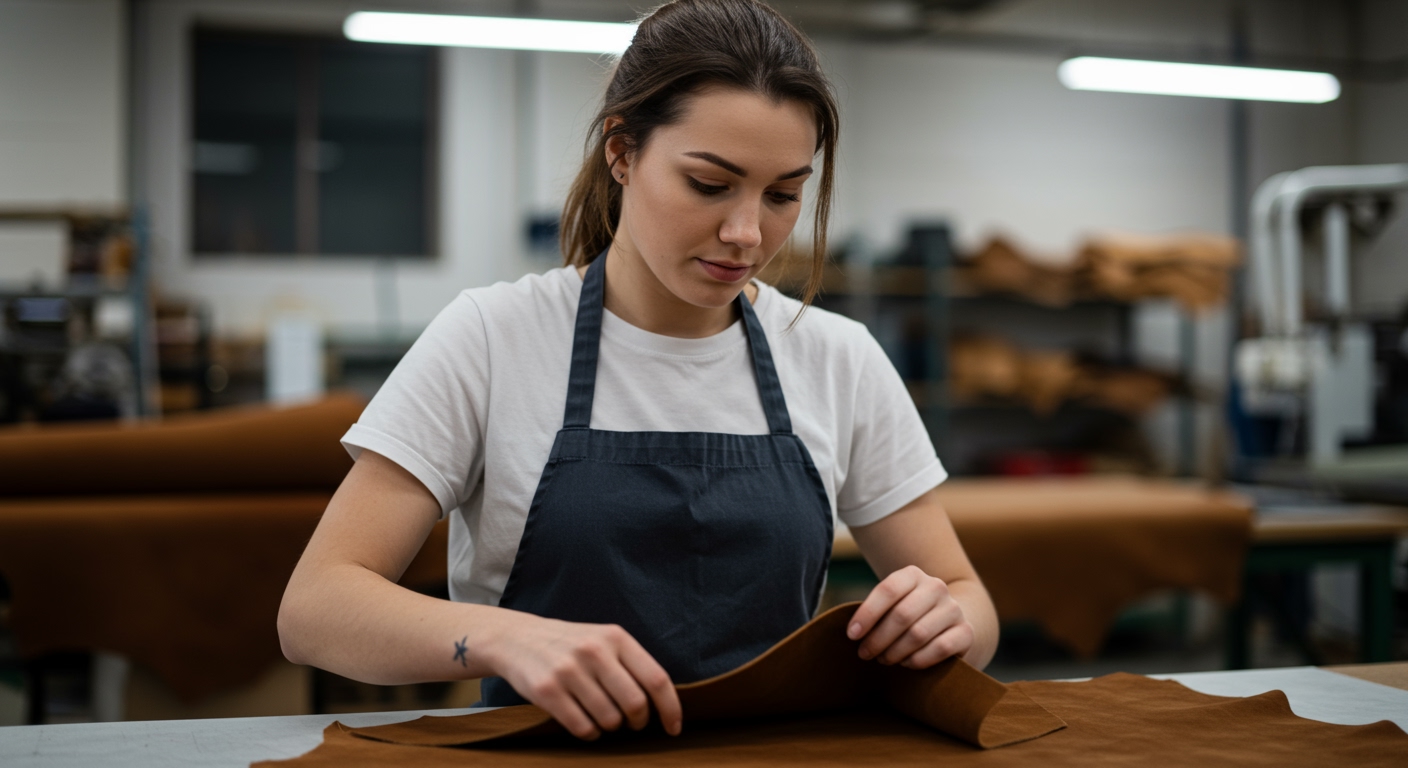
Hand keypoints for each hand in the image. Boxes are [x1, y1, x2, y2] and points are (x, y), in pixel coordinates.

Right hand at [488, 613, 681, 740]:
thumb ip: (631, 664)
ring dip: (610, 727)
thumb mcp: (603, 640)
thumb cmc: (571, 645)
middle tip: (632, 723)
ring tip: (602, 717)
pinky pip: (583, 728)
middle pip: (635, 704)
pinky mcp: (547, 691)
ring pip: (609, 720)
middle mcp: (594, 652)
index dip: (670, 708)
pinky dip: (590, 733)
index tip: (674, 727)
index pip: (656, 678)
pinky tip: (586, 724)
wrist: (518, 638)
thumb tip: (664, 703)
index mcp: (615, 637)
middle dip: (638, 722)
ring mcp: (569, 671)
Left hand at [846, 565, 973, 668]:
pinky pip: (939, 648)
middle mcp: (936, 587)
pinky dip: (918, 660)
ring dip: (895, 652)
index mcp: (913, 575)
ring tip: (884, 660)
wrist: (951, 623)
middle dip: (878, 639)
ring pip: (918, 633)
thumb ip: (876, 612)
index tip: (852, 635)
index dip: (867, 614)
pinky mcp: (966, 632)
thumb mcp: (893, 605)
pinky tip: (906, 664)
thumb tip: (853, 633)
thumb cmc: (910, 615)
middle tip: (865, 654)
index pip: (888, 590)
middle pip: (901, 615)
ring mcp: (953, 609)